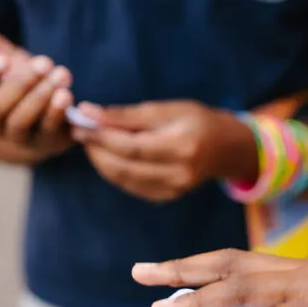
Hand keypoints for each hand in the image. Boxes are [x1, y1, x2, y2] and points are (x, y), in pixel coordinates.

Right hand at [0, 53, 73, 158]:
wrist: (35, 127)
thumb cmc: (13, 88)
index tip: (2, 59)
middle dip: (20, 85)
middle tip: (43, 62)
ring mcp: (17, 138)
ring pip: (22, 120)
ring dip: (42, 97)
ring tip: (61, 74)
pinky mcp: (44, 143)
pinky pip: (47, 131)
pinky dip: (56, 113)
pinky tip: (66, 94)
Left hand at [72, 100, 257, 202]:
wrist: (228, 149)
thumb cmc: (199, 121)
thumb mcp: (168, 109)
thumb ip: (128, 115)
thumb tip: (89, 113)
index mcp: (183, 147)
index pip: (132, 147)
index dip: (102, 136)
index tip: (81, 122)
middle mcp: (179, 174)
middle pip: (124, 167)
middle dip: (96, 149)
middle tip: (80, 131)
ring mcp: (173, 190)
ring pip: (123, 179)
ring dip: (101, 161)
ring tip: (91, 142)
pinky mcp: (167, 197)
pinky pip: (131, 186)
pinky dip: (115, 171)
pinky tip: (109, 156)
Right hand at [132, 251, 307, 306]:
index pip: (241, 286)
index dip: (197, 298)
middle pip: (236, 263)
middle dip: (187, 268)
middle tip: (141, 272)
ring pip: (249, 271)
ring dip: (207, 276)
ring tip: (166, 282)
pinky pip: (267, 288)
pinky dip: (235, 293)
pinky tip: (216, 302)